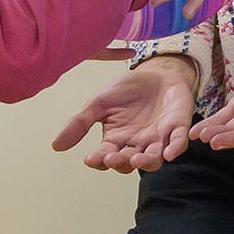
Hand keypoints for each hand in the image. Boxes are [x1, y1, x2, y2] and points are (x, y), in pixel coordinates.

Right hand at [53, 55, 198, 172]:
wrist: (156, 71)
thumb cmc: (126, 89)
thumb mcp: (98, 103)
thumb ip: (79, 123)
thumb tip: (55, 146)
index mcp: (116, 140)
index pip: (105, 157)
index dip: (98, 161)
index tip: (90, 159)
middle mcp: (136, 145)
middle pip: (128, 162)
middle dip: (120, 162)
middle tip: (111, 158)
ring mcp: (158, 138)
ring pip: (153, 159)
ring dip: (146, 162)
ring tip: (137, 160)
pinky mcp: (178, 128)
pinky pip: (177, 143)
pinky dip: (175, 148)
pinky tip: (170, 153)